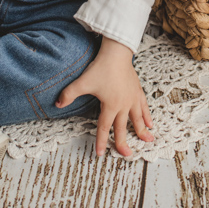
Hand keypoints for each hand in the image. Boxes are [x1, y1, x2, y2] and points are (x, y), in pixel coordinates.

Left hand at [55, 37, 153, 156]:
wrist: (117, 53)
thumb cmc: (101, 67)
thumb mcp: (82, 82)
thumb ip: (69, 94)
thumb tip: (57, 104)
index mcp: (110, 106)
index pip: (103, 128)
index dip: (101, 141)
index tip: (99, 154)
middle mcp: (123, 105)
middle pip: (122, 127)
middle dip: (123, 142)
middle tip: (127, 155)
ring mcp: (132, 98)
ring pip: (137, 119)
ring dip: (142, 131)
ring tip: (148, 140)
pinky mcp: (137, 91)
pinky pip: (144, 107)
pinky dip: (147, 116)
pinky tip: (150, 123)